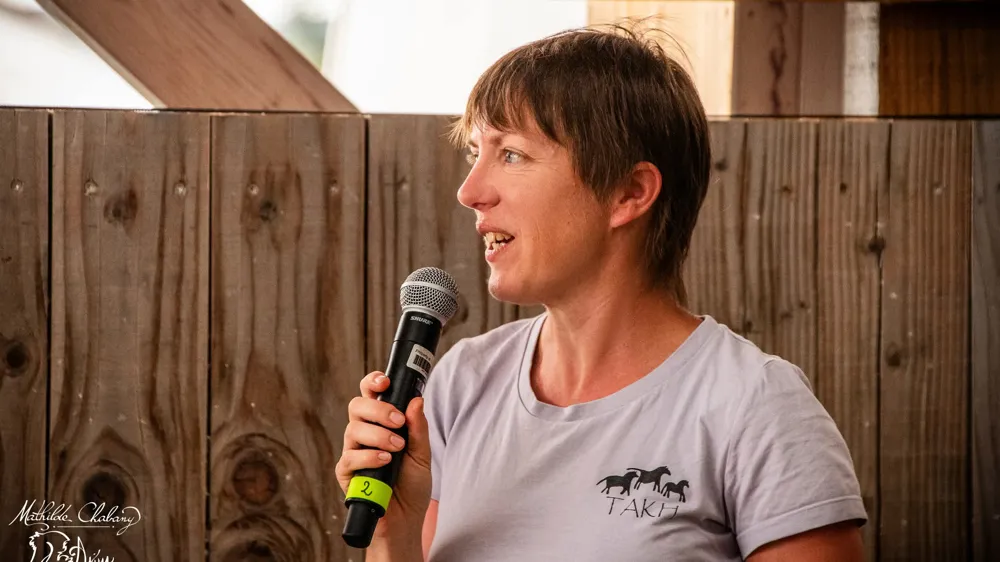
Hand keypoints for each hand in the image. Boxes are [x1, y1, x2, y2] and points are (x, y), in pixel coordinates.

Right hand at [336, 371, 432, 546]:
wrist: (405, 520)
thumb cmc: (412, 486)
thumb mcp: (422, 455)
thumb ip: (418, 428)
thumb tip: (416, 400)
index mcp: (380, 424)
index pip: (370, 395)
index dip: (373, 383)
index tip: (385, 380)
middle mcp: (363, 434)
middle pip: (357, 406)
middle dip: (378, 408)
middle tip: (398, 420)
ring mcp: (352, 452)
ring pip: (353, 429)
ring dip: (378, 434)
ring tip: (397, 447)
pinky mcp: (346, 473)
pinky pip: (350, 457)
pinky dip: (369, 456)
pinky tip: (385, 460)